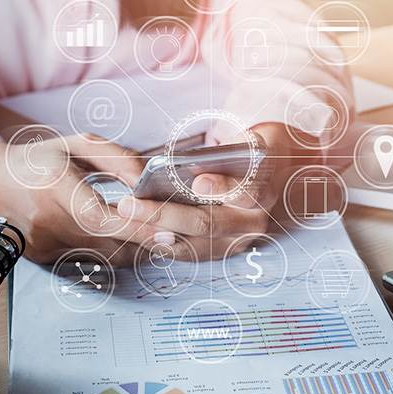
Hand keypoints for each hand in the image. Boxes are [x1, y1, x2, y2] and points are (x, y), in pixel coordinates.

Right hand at [0, 133, 166, 263]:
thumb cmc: (39, 161)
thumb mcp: (76, 144)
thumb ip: (116, 158)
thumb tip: (148, 180)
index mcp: (53, 185)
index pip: (98, 215)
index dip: (135, 225)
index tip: (167, 229)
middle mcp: (47, 220)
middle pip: (107, 241)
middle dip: (147, 241)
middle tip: (178, 236)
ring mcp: (44, 245)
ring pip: (104, 256)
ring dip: (136, 249)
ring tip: (159, 236)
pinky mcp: (46, 259)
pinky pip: (92, 261)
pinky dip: (116, 252)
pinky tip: (131, 242)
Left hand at [116, 123, 291, 260]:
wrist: (269, 178)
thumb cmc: (249, 152)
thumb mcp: (248, 141)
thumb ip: (229, 149)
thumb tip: (190, 164)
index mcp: (266, 185)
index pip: (249, 189)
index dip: (223, 187)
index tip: (198, 183)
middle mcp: (255, 219)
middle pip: (208, 222)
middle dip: (163, 214)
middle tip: (128, 205)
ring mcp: (238, 240)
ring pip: (193, 244)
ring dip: (152, 234)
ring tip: (123, 221)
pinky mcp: (222, 251)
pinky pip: (187, 253)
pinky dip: (159, 244)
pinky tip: (132, 233)